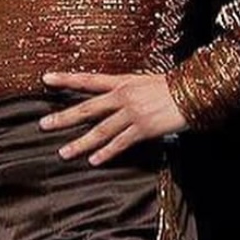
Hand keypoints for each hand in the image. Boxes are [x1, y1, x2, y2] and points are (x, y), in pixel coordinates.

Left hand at [39, 71, 187, 164]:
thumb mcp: (145, 81)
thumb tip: (112, 98)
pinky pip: (120, 143)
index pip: (88, 79)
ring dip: (80, 143)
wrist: (196, 91)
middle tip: (43, 125)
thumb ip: (127, 90)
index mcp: (123, 82)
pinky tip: (94, 161)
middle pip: (87, 108)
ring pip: (100, 131)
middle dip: (63, 118)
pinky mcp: (143, 128)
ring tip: (64, 153)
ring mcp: (132, 113)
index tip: (46, 78)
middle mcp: (123, 96)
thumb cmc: (173, 87)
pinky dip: (107, 153)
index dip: (66, 79)